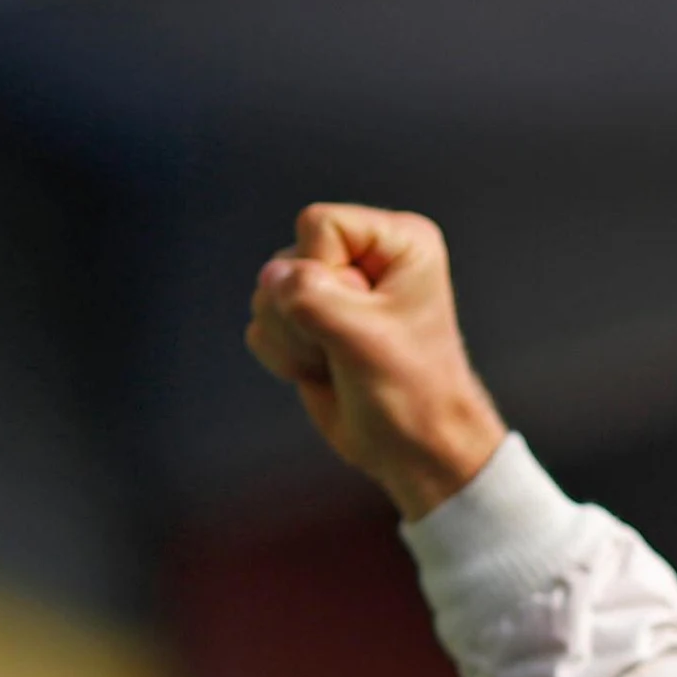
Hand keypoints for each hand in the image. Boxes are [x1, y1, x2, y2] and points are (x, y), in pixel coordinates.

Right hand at [245, 203, 511, 520]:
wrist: (413, 452)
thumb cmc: (411, 394)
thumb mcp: (362, 339)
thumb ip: (310, 297)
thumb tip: (269, 276)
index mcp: (397, 242)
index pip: (318, 225)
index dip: (322, 273)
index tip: (360, 318)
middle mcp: (364, 257)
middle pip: (287, 259)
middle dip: (305, 315)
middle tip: (348, 348)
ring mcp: (333, 289)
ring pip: (267, 293)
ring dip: (293, 340)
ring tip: (338, 362)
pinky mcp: (308, 323)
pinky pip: (262, 323)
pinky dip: (284, 355)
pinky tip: (323, 372)